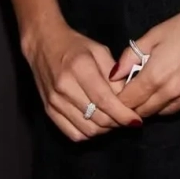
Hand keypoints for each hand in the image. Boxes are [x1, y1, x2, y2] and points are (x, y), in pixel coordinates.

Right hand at [21, 13, 141, 140]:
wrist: (43, 44)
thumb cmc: (75, 45)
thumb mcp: (98, 50)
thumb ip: (114, 72)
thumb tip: (126, 97)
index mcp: (80, 67)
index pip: (104, 99)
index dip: (122, 113)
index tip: (136, 120)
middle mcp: (65, 87)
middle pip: (96, 118)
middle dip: (116, 123)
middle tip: (127, 119)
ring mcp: (55, 101)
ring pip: (86, 130)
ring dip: (104, 130)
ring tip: (113, 121)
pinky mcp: (49, 111)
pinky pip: (73, 134)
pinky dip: (89, 134)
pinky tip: (97, 124)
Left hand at [110, 3, 179, 118]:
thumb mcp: (155, 34)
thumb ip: (131, 56)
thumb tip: (114, 75)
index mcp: (156, 75)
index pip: (129, 102)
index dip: (120, 99)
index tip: (118, 93)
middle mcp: (173, 92)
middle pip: (145, 112)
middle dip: (136, 105)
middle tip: (135, 92)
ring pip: (165, 113)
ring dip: (156, 105)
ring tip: (157, 86)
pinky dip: (177, 100)